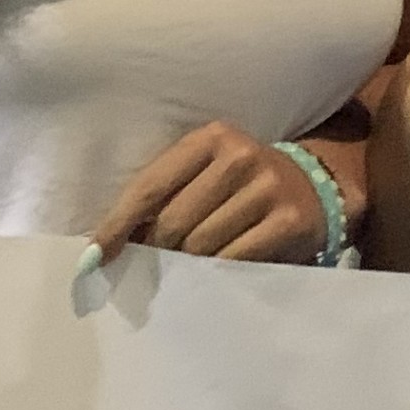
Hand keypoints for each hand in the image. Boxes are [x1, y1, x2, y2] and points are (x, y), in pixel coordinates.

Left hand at [90, 125, 328, 264]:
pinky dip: (217, 272)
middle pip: (173, 222)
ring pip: (200, 245)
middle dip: (159, 249)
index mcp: (211, 137)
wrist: (316, 187)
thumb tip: (109, 243)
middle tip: (160, 261)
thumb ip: (165, 196)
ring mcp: (268, 187)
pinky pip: (232, 260)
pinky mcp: (289, 221)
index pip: (150, 185)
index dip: (118, 224)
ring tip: (194, 262)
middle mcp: (240, 155)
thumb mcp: (205, 173)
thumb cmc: (239, 185)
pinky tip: (218, 271)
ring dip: (189, 264)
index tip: (94, 256)